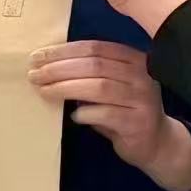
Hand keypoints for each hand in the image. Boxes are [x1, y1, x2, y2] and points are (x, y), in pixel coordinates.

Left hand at [29, 40, 190, 190]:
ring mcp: (142, 98)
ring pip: (99, 87)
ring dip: (66, 88)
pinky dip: (86, 113)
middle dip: (59, 68)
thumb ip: (88, 74)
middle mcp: (141, 75)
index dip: (63, 51)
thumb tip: (46, 67)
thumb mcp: (110, 87)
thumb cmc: (124, 111)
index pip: (94, 48)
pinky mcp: (138, 122)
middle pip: (94, 65)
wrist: (156, 143)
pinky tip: (74, 116)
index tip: (37, 57)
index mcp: (133, 59)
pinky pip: (106, 114)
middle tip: (34, 75)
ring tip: (44, 91)